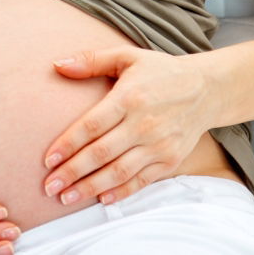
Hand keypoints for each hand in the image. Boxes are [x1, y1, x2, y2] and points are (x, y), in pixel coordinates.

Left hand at [41, 47, 211, 207]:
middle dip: (72, 172)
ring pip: (119, 172)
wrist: (206, 89)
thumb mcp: (127, 56)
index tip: (48, 159)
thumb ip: (91, 60)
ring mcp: (159, 145)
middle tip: (49, 186)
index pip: (92, 125)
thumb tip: (57, 65)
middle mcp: (144, 123)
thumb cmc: (160, 71)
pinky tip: (101, 198)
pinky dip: (121, 192)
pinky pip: (141, 181)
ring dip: (91, 187)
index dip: (68, 144)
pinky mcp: (171, 160)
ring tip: (67, 197)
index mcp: (129, 97)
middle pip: (101, 153)